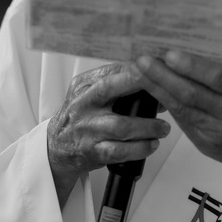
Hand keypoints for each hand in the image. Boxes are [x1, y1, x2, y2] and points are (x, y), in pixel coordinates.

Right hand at [47, 63, 170, 205]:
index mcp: (84, 86)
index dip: (136, 69)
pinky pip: (119, 151)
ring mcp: (87, 129)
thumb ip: (116, 85)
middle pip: (109, 88)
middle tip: (163, 89)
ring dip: (148, 127)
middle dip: (138, 84)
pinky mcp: (92, 151)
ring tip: (163, 128)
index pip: (111, 70)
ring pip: (120, 126)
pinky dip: (139, 148)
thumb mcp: (89, 94)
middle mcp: (83, 104)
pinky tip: (151, 145)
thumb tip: (155, 84)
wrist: (57, 147)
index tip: (159, 70)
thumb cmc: (81, 117)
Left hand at [135, 50, 221, 194]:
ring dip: (157, 89)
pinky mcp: (204, 144)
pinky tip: (152, 91)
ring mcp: (217, 132)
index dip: (192, 66)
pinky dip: (166, 104)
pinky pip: (182, 121)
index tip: (170, 54)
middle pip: (192, 95)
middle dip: (162, 76)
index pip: (218, 77)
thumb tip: (185, 60)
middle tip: (142, 60)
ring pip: (181, 109)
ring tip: (139, 73)